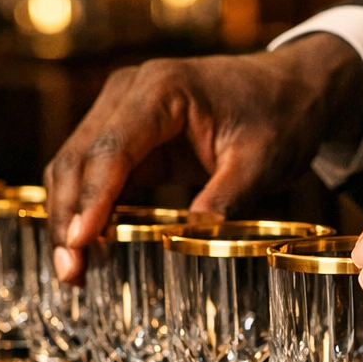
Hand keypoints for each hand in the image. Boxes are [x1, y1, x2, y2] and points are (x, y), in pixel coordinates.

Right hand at [44, 33, 362, 282]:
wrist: (294, 88)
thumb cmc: (281, 116)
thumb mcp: (262, 161)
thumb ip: (225, 198)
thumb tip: (187, 240)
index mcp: (163, 88)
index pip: (112, 148)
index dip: (91, 199)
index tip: (79, 243)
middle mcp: (130, 92)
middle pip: (79, 157)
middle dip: (68, 216)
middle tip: (70, 272)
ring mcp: (124, 109)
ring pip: (76, 165)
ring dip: (70, 217)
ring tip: (74, 272)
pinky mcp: (130, 133)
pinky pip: (96, 172)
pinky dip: (88, 209)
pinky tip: (89, 248)